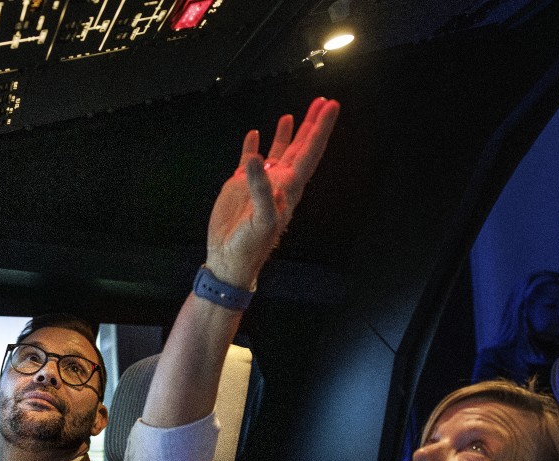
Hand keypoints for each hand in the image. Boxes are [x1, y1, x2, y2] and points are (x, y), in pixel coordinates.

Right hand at [206, 97, 339, 289]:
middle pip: (300, 148)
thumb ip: (261, 190)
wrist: (228, 259)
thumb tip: (256, 159)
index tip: (330, 107)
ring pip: (277, 152)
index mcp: (288, 188)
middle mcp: (278, 182)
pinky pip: (248, 161)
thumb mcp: (262, 220)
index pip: (309, 152)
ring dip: (287, 134)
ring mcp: (259, 183)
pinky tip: (254, 135)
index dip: (320, 129)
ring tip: (294, 115)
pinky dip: (251, 146)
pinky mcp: (239, 186)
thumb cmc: (250, 246)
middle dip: (312, 125)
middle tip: (323, 102)